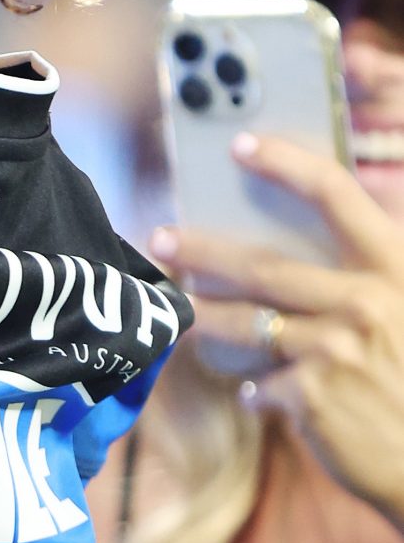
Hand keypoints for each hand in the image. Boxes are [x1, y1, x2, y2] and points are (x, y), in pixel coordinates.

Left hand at [153, 133, 403, 531]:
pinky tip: (263, 396)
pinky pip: (261, 385)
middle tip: (162, 239)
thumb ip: (364, 282)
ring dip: (207, 318)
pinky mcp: (312, 397)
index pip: (337, 194)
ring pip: (247, 324)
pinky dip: (258, 390)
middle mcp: (366, 301)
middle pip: (264, 264)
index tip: (241, 145)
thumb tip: (288, 264)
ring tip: (182, 314)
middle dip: (203, 251)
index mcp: (395, 268)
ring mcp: (337, 350)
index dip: (286, 163)